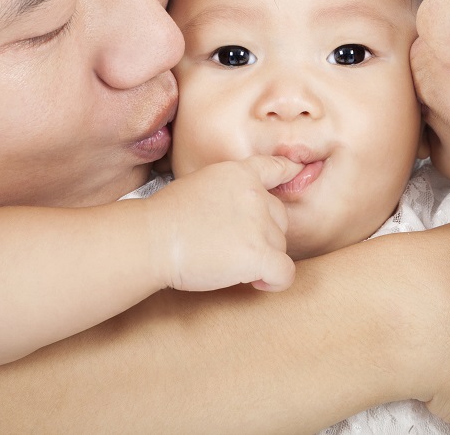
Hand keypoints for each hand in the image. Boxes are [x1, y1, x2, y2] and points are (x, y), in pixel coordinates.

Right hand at [146, 155, 302, 292]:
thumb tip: (238, 215)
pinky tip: (256, 282)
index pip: (276, 167)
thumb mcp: (199, 185)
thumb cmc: (165, 218)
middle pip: (280, 217)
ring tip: (233, 263)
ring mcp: (259, 224)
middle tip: (235, 247)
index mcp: (239, 173)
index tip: (296, 172)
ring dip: (264, 258)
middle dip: (264, 234)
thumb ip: (226, 191)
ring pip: (281, 246)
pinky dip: (275, 281)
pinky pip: (285, 273)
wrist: (153, 238)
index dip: (289, 171)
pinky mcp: (259, 254)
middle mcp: (255, 195)